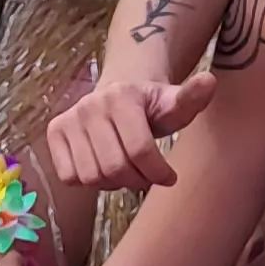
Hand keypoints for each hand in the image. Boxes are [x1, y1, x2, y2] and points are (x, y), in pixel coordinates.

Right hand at [42, 71, 218, 191]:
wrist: (119, 91)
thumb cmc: (152, 105)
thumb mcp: (175, 102)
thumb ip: (191, 98)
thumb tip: (209, 81)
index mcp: (122, 97)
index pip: (139, 150)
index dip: (157, 172)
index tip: (170, 177)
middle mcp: (90, 105)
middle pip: (114, 168)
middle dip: (136, 180)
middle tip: (146, 176)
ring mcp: (69, 118)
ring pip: (91, 176)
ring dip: (113, 183)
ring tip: (126, 170)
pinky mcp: (55, 131)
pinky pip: (69, 176)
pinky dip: (88, 181)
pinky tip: (103, 167)